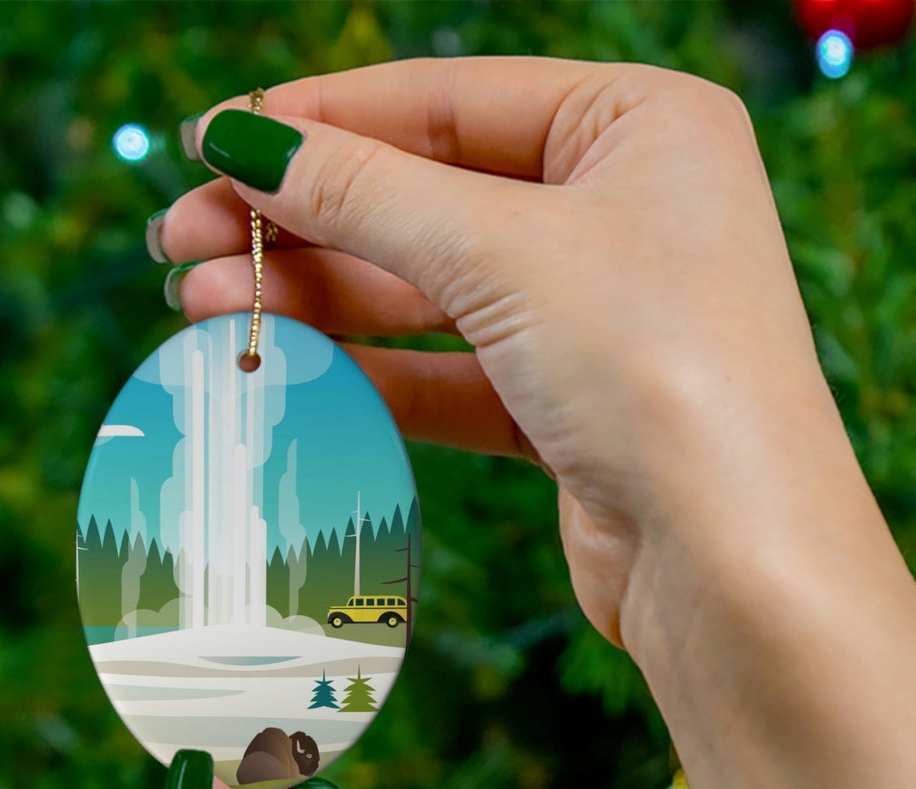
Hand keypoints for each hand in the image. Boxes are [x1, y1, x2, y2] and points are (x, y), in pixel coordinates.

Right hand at [155, 58, 915, 788]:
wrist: (734, 562)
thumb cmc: (657, 368)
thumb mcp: (501, 252)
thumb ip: (364, 193)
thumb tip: (240, 142)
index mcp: (642, 125)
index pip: (449, 100)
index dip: (321, 122)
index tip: (209, 147)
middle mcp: (628, 211)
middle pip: (431, 198)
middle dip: (304, 223)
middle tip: (181, 244)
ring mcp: (602, 316)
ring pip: (434, 292)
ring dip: (321, 299)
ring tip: (205, 309)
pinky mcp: (575, 410)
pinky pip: (454, 372)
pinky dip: (373, 370)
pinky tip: (285, 368)